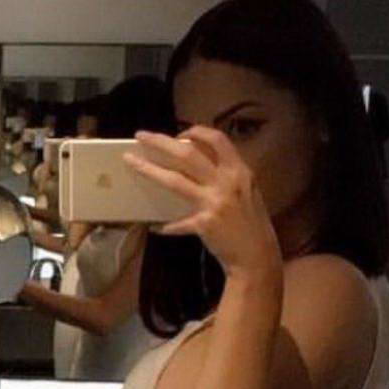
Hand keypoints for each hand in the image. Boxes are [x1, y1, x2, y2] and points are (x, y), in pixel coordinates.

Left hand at [124, 127, 281, 278]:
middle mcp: (227, 181)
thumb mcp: (246, 192)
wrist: (256, 256)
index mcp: (239, 171)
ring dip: (150, 170)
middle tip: (142, 136)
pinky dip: (166, 226)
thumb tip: (199, 166)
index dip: (196, 132)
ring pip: (175, 180)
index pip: (217, 140)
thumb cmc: (251, 225)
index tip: (179, 133)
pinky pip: (177, 223)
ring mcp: (214, 202)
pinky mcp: (204, 223)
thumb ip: (227, 177)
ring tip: (132, 162)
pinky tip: (155, 228)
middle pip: (188, 153)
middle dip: (161, 141)